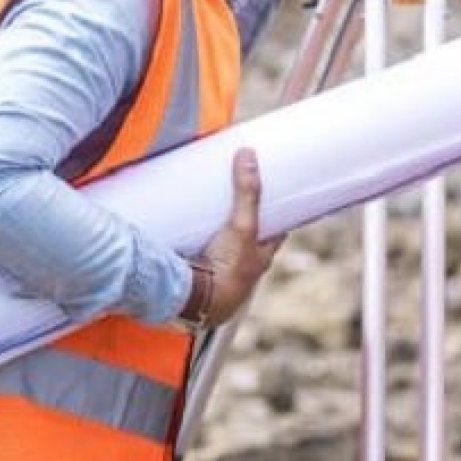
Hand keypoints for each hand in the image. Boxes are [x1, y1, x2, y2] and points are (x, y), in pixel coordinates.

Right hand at [198, 148, 282, 325]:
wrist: (198, 304)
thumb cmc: (228, 272)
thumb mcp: (242, 226)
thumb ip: (246, 192)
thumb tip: (249, 156)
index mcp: (261, 257)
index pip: (275, 231)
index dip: (275, 214)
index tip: (274, 195)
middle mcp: (244, 267)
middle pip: (248, 239)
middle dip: (241, 222)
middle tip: (233, 199)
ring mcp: (222, 274)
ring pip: (225, 250)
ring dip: (217, 236)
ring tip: (207, 213)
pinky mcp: (200, 278)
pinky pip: (201, 258)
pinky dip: (196, 248)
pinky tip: (185, 236)